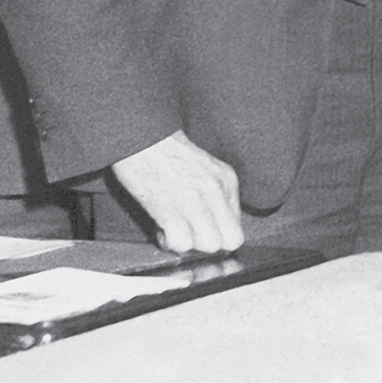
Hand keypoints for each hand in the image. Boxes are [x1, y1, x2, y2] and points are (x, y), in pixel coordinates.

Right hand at [111, 130, 243, 254]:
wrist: (144, 137)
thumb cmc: (168, 154)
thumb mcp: (206, 170)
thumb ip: (216, 197)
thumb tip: (214, 228)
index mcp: (227, 179)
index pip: (237, 228)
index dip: (217, 235)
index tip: (199, 229)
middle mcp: (217, 190)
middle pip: (229, 241)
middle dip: (208, 244)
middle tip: (189, 233)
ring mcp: (196, 200)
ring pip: (209, 245)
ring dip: (188, 244)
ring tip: (173, 229)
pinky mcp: (172, 208)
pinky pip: (182, 243)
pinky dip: (169, 242)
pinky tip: (162, 228)